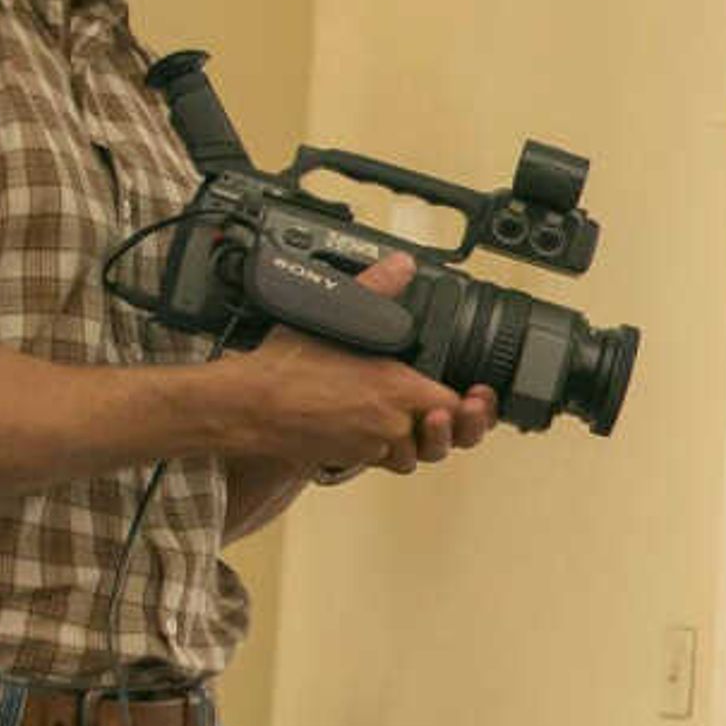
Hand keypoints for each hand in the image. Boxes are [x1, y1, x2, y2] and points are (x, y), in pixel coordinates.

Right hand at [226, 252, 474, 478]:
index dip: (471, 405)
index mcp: (398, 388)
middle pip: (445, 440)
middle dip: (453, 429)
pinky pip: (383, 460)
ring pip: (414, 455)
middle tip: (448, 413)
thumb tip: (399, 265)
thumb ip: (376, 290)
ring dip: (417, 441)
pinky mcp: (351, 459)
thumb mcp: (334, 315)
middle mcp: (392, 422)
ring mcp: (372, 445)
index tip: (477, 397)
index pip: (455, 404)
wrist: (248, 406)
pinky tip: (380, 429)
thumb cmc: (285, 367)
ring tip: (412, 419)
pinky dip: (386, 449)